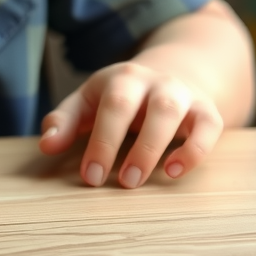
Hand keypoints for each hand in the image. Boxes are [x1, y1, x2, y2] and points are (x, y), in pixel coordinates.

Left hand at [38, 61, 223, 187]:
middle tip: (117, 182)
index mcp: (119, 78)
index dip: (100, 142)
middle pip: (133, 104)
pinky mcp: (206, 111)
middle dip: (120, 143)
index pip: (108, 105)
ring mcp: (180, 93)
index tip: (91, 176)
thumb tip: (46, 144)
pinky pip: (208, 127)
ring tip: (137, 180)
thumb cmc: (122, 97)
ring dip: (152, 147)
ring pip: (169, 111)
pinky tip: (174, 171)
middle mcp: (150, 80)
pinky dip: (194, 149)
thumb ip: (66, 121)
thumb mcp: (91, 101)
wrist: (174, 74)